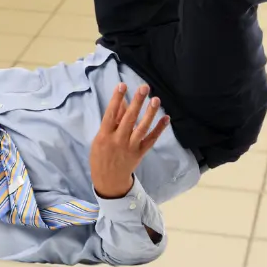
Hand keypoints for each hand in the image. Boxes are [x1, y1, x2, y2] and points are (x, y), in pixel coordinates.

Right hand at [90, 83, 169, 198]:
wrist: (109, 180)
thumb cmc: (101, 156)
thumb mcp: (100, 138)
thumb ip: (112, 121)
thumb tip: (121, 102)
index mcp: (105, 135)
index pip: (111, 114)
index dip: (116, 99)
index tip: (122, 85)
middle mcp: (118, 140)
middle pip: (129, 119)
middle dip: (137, 102)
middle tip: (144, 88)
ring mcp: (130, 147)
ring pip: (142, 128)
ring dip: (150, 113)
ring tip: (156, 100)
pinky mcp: (140, 153)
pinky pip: (151, 140)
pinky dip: (159, 129)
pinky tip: (166, 118)